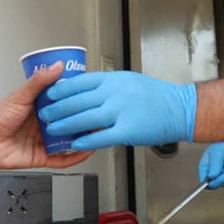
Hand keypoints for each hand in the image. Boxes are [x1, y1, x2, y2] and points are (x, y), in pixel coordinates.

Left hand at [0, 62, 93, 168]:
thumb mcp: (21, 95)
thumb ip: (39, 81)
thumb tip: (56, 66)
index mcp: (42, 108)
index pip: (66, 104)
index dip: (79, 101)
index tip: (92, 96)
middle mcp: (45, 125)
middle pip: (71, 123)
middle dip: (85, 121)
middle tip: (99, 115)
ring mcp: (44, 141)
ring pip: (70, 141)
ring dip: (83, 138)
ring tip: (97, 133)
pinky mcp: (42, 157)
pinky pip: (62, 159)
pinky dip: (75, 157)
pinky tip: (85, 151)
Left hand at [38, 71, 196, 150]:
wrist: (179, 108)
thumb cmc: (157, 96)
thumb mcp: (129, 80)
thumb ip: (107, 85)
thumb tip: (85, 89)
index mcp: (114, 79)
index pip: (79, 82)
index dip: (61, 89)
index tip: (49, 94)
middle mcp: (114, 93)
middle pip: (76, 100)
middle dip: (56, 109)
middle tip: (44, 114)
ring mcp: (120, 111)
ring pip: (83, 119)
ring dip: (64, 125)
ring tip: (52, 129)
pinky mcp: (126, 131)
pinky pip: (99, 138)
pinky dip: (84, 142)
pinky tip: (74, 144)